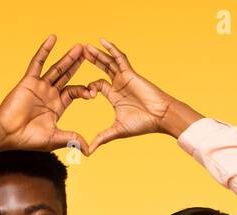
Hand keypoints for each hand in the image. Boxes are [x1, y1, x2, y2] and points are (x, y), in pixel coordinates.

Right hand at [0, 35, 95, 155]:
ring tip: (79, 46)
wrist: (7, 133)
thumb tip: (89, 151)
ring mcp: (39, 86)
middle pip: (67, 76)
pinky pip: (38, 62)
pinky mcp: (29, 81)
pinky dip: (45, 50)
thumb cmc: (28, 139)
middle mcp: (49, 94)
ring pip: (56, 68)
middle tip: (90, 53)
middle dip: (78, 65)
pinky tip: (53, 38)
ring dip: (68, 57)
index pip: (74, 91)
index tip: (93, 92)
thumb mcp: (55, 139)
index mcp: (57, 106)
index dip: (85, 90)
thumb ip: (72, 139)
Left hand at [81, 38, 198, 152]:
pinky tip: (102, 41)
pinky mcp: (130, 73)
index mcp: (113, 95)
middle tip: (76, 53)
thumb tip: (88, 152)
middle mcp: (118, 84)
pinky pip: (120, 58)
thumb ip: (101, 138)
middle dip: (90, 61)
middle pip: (101, 69)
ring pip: (108, 61)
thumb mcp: (116, 131)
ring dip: (97, 54)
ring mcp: (124, 77)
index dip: (88, 86)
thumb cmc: (142, 124)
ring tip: (85, 46)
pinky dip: (111, 50)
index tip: (85, 93)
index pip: (96, 84)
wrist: (160, 117)